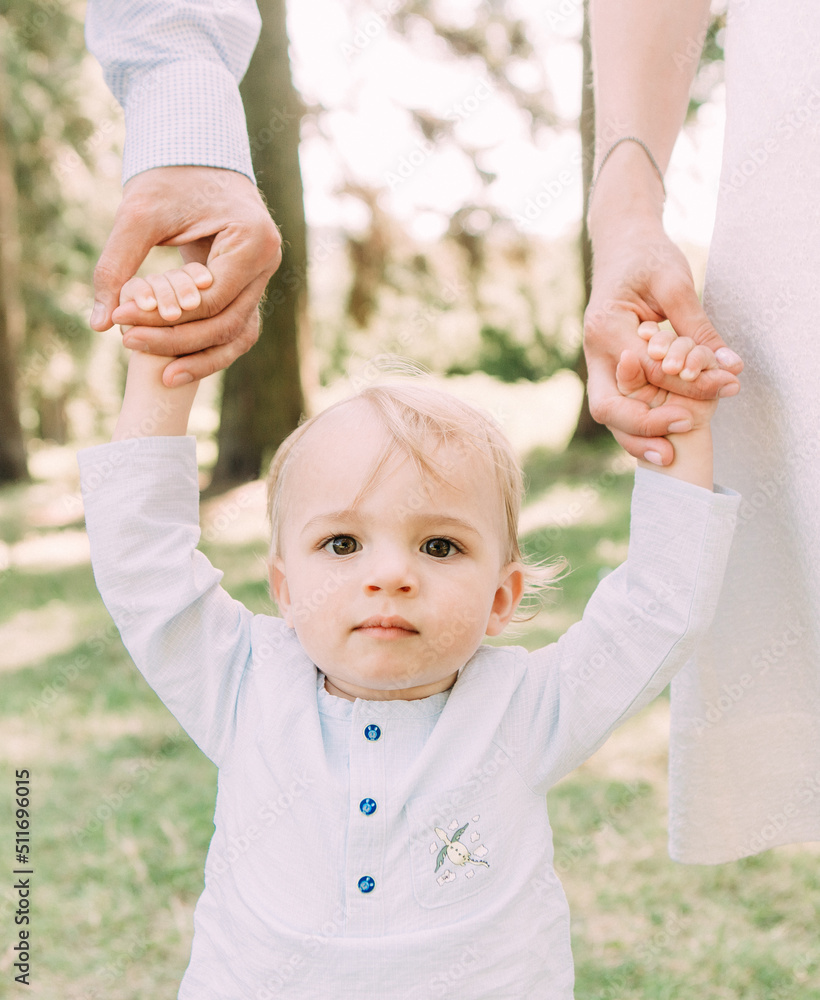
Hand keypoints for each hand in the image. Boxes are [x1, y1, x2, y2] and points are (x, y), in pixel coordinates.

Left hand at [90, 166, 281, 386]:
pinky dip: (209, 348)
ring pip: (238, 334)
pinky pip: (236, 327)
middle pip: (227, 323)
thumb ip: (116, 266)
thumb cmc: (170, 177)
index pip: (211, 299)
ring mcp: (264, 277)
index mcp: (252, 241)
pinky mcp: (250, 286)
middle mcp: (267, 263)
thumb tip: (99, 323)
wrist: (195, 155)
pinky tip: (176, 363)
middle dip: (178, 342)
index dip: (166, 318)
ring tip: (161, 375)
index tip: (122, 322)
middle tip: (130, 344)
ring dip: (200, 357)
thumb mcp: (138, 215)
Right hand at [584, 216, 742, 464]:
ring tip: (668, 456)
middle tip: (685, 428)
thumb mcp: (675, 284)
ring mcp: (597, 365)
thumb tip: (730, 368)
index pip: (649, 369)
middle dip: (644, 426)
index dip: (688, 382)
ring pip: (608, 414)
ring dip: (636, 437)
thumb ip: (698, 329)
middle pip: (609, 406)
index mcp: (607, 328)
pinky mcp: (607, 371)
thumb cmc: (647, 258)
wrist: (620, 246)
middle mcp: (594, 352)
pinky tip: (661, 440)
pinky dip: (637, 426)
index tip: (725, 387)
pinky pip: (618, 406)